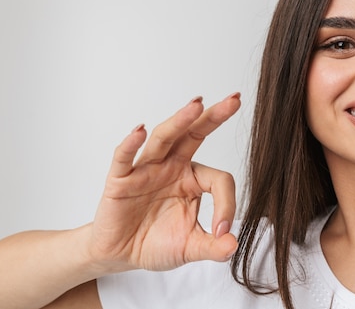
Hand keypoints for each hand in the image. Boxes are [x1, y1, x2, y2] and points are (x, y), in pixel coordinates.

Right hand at [88, 93, 240, 272]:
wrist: (120, 254)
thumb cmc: (156, 242)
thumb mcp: (190, 247)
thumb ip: (213, 247)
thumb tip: (233, 246)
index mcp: (193, 179)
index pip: (218, 179)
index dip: (226, 204)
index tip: (222, 231)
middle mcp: (172, 167)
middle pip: (195, 135)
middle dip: (214, 117)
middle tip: (234, 100)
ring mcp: (146, 170)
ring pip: (164, 139)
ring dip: (180, 121)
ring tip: (196, 105)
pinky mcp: (121, 180)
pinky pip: (124, 158)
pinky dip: (130, 144)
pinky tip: (139, 131)